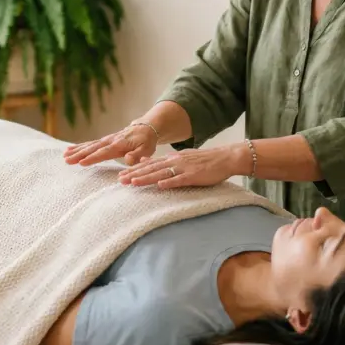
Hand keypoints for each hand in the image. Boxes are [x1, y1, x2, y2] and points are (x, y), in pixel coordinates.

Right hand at [64, 124, 156, 166]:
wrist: (145, 128)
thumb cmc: (146, 142)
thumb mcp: (147, 149)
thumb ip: (138, 155)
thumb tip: (129, 159)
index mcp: (120, 144)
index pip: (104, 152)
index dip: (93, 157)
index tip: (82, 162)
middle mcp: (110, 141)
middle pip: (93, 148)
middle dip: (79, 154)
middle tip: (67, 160)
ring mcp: (106, 140)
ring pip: (89, 145)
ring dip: (76, 150)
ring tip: (65, 156)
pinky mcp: (103, 141)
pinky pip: (89, 144)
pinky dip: (79, 147)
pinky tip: (69, 150)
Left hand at [116, 146, 240, 189]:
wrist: (225, 158)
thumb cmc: (204, 161)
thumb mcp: (182, 158)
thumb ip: (166, 161)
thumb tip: (148, 163)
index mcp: (172, 158)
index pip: (149, 164)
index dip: (135, 169)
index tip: (121, 175)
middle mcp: (175, 161)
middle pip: (151, 168)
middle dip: (135, 174)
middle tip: (120, 180)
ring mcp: (184, 168)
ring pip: (162, 173)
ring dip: (147, 178)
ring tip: (133, 182)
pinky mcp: (194, 175)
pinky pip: (180, 179)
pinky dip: (170, 182)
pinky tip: (160, 186)